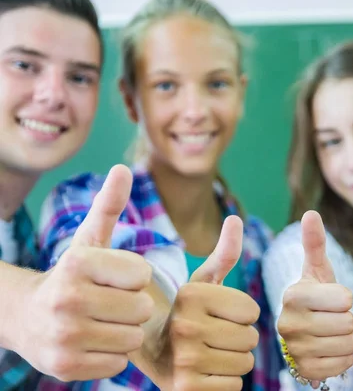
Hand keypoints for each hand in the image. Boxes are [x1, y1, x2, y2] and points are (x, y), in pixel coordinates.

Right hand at [17, 165, 153, 380]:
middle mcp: (67, 299)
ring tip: (103, 322)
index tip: (115, 279)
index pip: (143, 275)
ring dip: (125, 331)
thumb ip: (108, 205)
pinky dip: (112, 355)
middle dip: (133, 306)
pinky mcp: (65, 367)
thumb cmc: (72, 275)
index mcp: (77, 263)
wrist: (26, 317)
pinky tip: (93, 342)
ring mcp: (64, 336)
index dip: (134, 278)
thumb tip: (122, 169)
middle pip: (143, 308)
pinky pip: (119, 363)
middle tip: (110, 303)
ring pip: (134, 338)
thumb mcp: (89, 239)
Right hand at [166, 215, 259, 390]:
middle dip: (241, 338)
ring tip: (212, 352)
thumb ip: (224, 253)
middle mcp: (185, 326)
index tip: (221, 315)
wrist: (152, 354)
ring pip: (245, 363)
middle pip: (251, 338)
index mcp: (191, 296)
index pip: (252, 310)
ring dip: (235, 360)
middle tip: (217, 336)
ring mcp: (184, 360)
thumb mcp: (202, 283)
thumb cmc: (188, 313)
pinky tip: (206, 372)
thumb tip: (236, 219)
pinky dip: (226, 382)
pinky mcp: (185, 388)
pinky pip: (234, 386)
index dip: (243, 314)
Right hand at [277, 211, 352, 386]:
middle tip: (334, 317)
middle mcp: (286, 323)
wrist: (303, 332)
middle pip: (347, 324)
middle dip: (348, 320)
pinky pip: (343, 366)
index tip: (334, 298)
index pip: (344, 299)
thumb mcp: (317, 270)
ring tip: (334, 331)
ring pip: (348, 345)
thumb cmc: (316, 297)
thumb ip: (315, 243)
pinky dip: (344, 358)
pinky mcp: (303, 370)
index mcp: (292, 295)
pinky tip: (332, 348)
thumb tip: (311, 213)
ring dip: (349, 339)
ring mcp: (294, 350)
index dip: (346, 298)